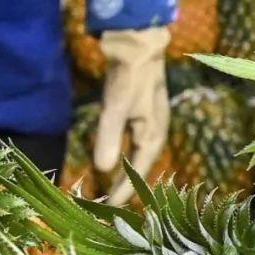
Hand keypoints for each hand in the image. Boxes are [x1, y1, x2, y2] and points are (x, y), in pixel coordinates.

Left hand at [94, 27, 169, 204]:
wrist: (139, 44)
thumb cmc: (131, 76)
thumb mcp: (117, 106)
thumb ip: (108, 137)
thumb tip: (101, 169)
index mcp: (152, 137)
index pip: (136, 175)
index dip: (122, 193)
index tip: (107, 210)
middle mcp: (152, 135)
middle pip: (137, 170)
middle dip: (123, 188)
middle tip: (104, 207)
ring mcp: (147, 126)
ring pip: (134, 159)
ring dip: (122, 175)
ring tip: (107, 191)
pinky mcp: (139, 116)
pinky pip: (130, 147)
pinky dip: (121, 158)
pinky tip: (110, 161)